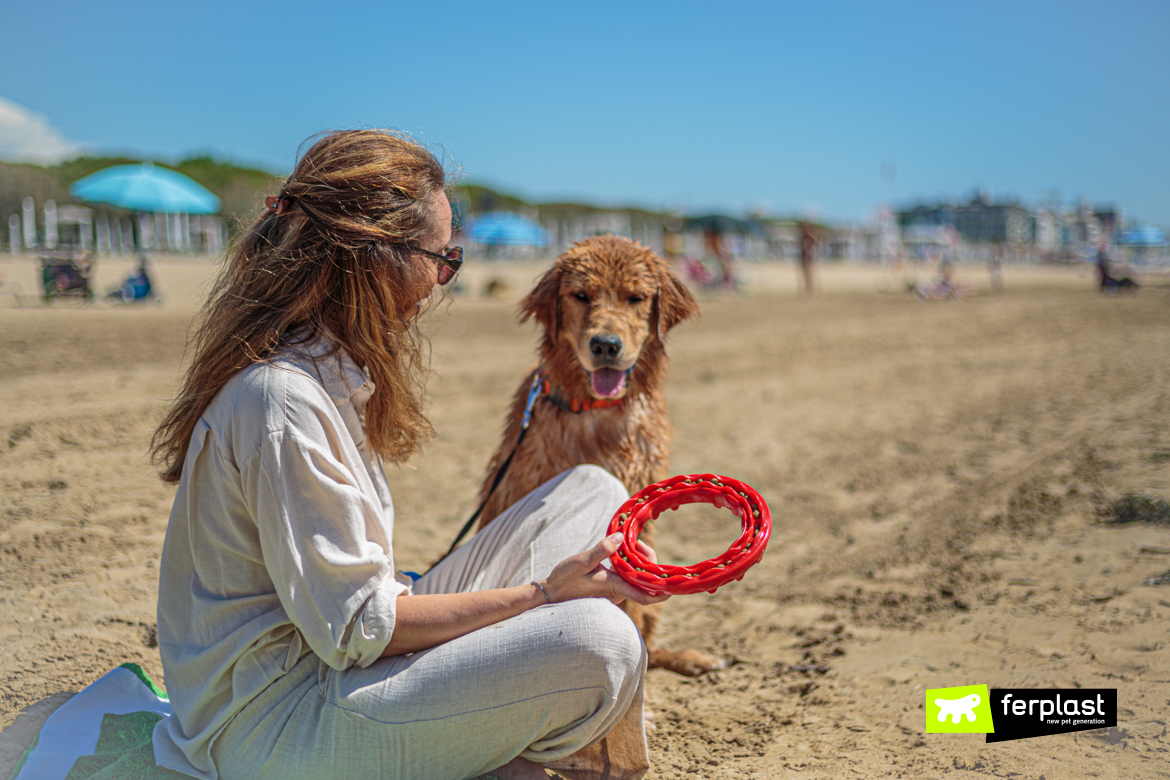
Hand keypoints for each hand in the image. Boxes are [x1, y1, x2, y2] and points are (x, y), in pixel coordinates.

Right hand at [540, 533, 670, 605]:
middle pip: (644, 581)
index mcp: (615, 587)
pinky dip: (630, 562)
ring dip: (638, 560)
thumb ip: (602, 550)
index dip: (662, 591)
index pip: (645, 595)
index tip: (674, 585)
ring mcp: (615, 590)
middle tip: (636, 541)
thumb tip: (622, 538)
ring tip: (630, 542)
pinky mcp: (610, 586)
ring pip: (636, 577)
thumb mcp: (581, 562)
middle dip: (648, 560)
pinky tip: (623, 549)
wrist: (551, 593)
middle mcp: (618, 591)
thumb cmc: (564, 580)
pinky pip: (627, 576)